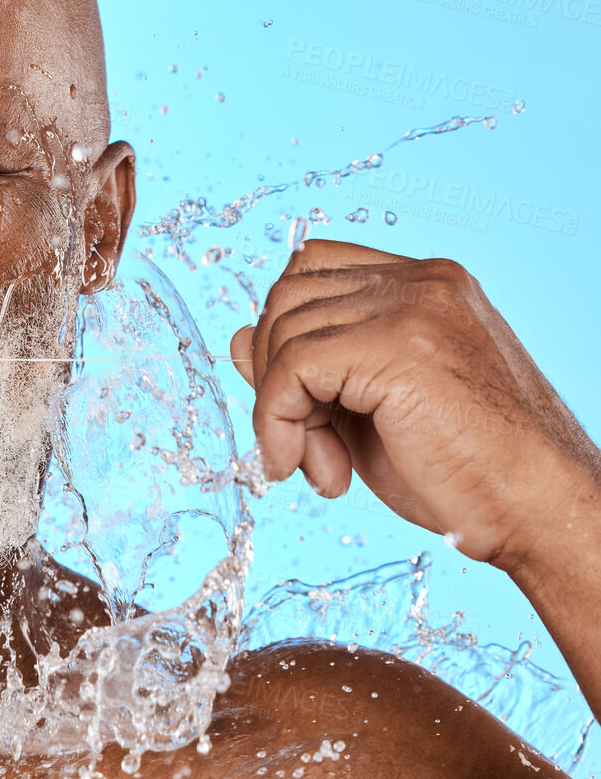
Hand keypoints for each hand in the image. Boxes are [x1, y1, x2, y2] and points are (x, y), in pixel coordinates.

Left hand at [229, 239, 599, 570]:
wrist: (540, 511)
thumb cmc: (467, 470)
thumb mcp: (368, 409)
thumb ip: (309, 368)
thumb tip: (238, 338)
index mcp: (426, 284)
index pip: (313, 268)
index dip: (285, 336)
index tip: (302, 407)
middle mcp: (422, 281)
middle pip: (287, 295)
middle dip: (274, 376)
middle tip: (307, 448)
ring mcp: (414, 306)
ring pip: (281, 332)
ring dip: (282, 412)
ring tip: (323, 467)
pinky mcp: (398, 346)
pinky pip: (291, 369)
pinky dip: (281, 424)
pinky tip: (316, 472)